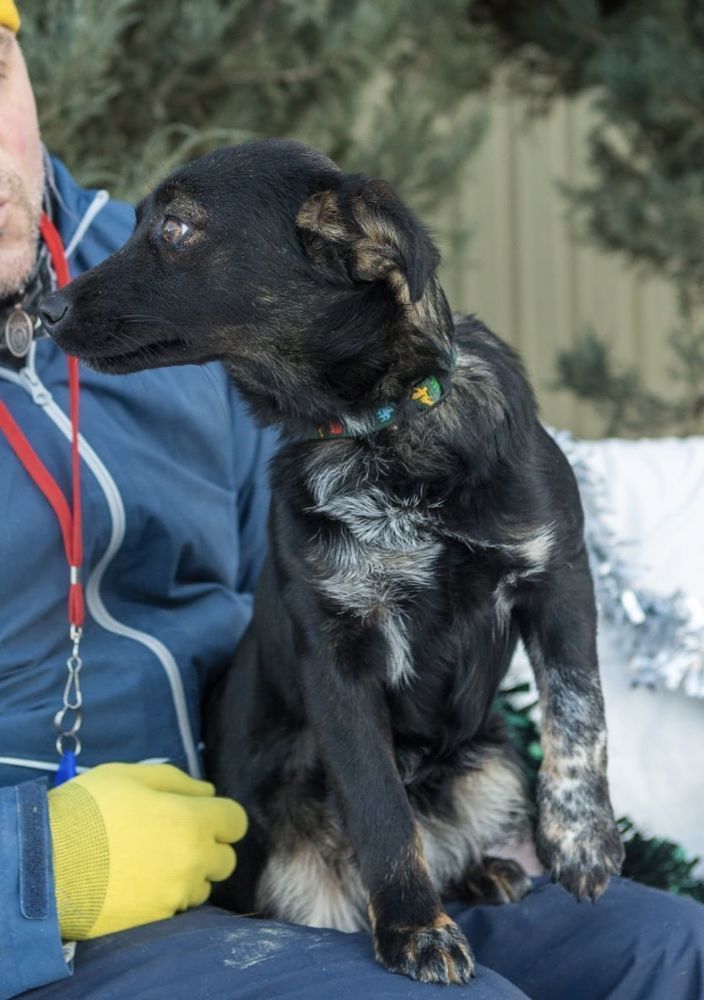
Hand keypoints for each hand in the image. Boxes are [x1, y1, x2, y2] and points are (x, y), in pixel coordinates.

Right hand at [47, 762, 245, 939]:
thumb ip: (177, 781)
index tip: (200, 812)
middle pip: (225, 858)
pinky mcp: (154, 919)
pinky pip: (174, 906)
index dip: (220, 814)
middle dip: (208, 846)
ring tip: (149, 859)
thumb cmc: (88, 810)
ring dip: (186, 873)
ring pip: (200, 885)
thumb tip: (206, 791)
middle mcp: (193, 861)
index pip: (236, 821)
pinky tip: (136, 881)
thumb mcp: (130, 776)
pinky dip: (164, 894)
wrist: (45, 864)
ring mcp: (174, 895)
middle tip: (172, 835)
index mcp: (193, 821)